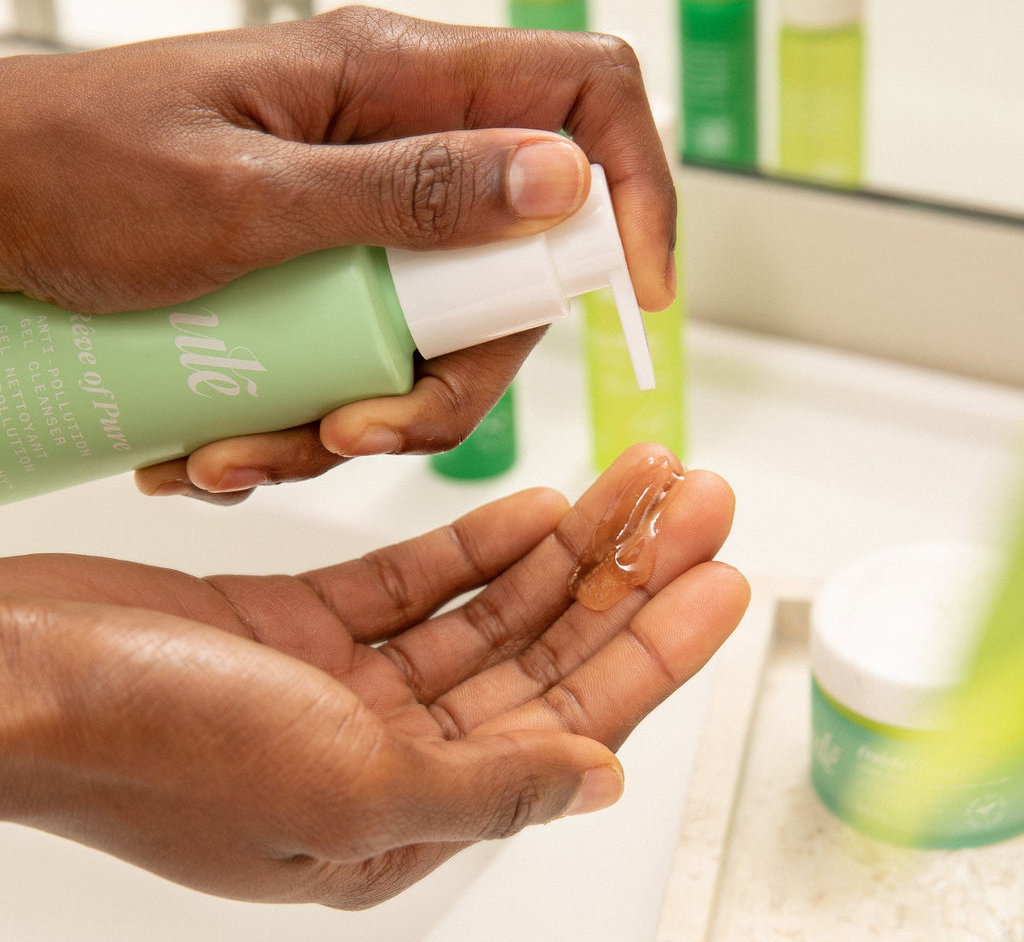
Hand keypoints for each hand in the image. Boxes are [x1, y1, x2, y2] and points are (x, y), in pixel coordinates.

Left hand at [0, 7, 676, 502]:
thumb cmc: (68, 172)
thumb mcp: (243, 197)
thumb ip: (408, 190)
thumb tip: (564, 179)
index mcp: (394, 81)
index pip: (584, 97)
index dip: (636, 187)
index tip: (641, 295)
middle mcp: (398, 144)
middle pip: (514, 264)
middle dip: (453, 373)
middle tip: (353, 430)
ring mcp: (364, 214)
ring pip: (440, 332)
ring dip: (365, 416)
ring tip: (245, 452)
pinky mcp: (328, 271)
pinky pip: (373, 355)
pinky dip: (318, 415)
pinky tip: (228, 441)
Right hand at [0, 447, 745, 907]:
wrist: (16, 672)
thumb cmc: (156, 743)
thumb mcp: (341, 785)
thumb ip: (483, 786)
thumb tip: (597, 782)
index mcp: (408, 812)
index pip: (571, 719)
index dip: (655, 647)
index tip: (720, 574)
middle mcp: (390, 752)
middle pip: (546, 653)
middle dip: (628, 576)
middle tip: (697, 500)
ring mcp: (349, 684)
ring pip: (492, 607)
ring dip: (566, 546)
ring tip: (638, 481)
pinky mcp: (306, 624)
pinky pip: (418, 581)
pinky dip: (478, 543)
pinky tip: (537, 504)